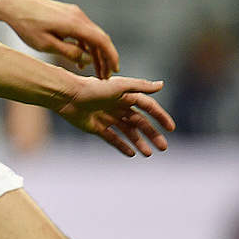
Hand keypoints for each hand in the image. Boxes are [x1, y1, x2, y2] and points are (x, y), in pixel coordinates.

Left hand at [0, 0, 117, 77]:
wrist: (11, 4)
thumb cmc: (26, 25)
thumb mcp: (45, 44)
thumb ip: (69, 53)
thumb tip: (87, 59)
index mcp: (74, 23)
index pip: (102, 41)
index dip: (111, 57)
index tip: (114, 71)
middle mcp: (77, 16)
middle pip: (99, 38)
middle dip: (105, 58)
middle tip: (105, 76)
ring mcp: (72, 12)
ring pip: (91, 35)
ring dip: (94, 53)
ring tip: (93, 71)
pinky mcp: (66, 13)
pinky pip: (81, 31)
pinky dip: (84, 45)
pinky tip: (80, 60)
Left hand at [54, 76, 174, 156]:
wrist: (68, 96)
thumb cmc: (93, 88)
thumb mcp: (119, 86)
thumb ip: (140, 86)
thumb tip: (162, 85)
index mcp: (125, 96)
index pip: (148, 107)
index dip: (160, 117)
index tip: (171, 129)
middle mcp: (118, 106)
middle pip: (140, 122)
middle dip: (152, 134)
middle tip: (163, 147)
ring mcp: (108, 117)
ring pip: (128, 132)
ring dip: (139, 142)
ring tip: (148, 153)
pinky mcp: (97, 127)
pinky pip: (113, 138)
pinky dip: (122, 146)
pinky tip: (132, 153)